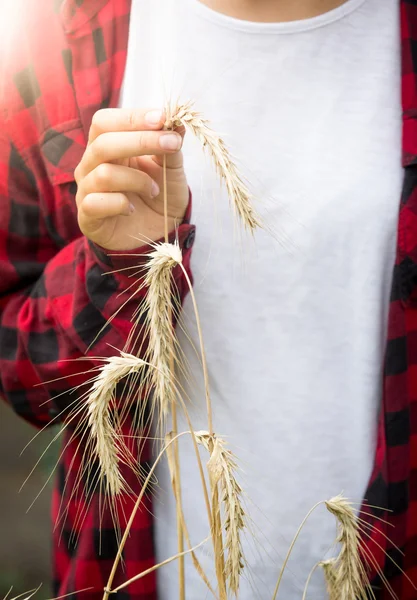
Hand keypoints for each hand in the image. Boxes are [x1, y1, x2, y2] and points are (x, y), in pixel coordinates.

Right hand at [74, 108, 188, 250]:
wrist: (157, 234)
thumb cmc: (159, 197)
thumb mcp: (171, 169)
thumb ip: (170, 146)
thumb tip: (177, 120)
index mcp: (107, 147)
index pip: (105, 122)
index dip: (132, 117)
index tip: (162, 117)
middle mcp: (91, 165)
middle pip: (103, 143)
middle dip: (141, 141)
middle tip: (172, 144)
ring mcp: (86, 191)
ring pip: (104, 174)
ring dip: (138, 180)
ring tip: (155, 190)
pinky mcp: (87, 217)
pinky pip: (96, 203)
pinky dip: (120, 204)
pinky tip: (132, 209)